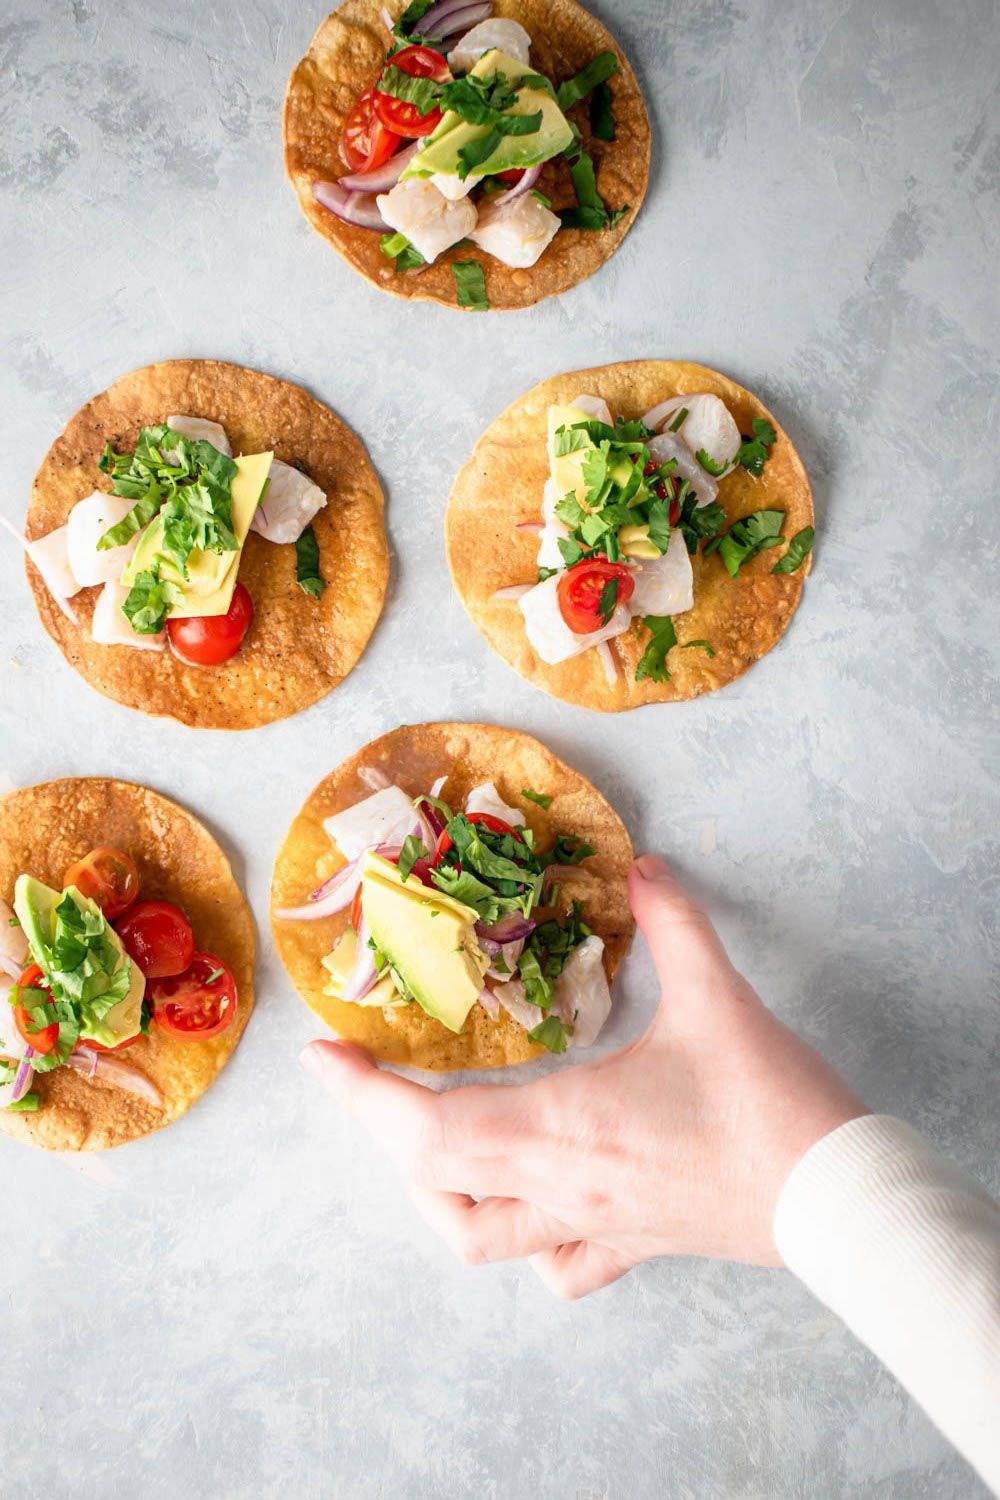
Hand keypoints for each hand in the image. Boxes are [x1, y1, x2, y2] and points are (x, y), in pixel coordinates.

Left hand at [301, 855, 864, 1298]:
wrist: (839, 1199)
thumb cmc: (772, 1105)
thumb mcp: (719, 998)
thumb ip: (675, 921)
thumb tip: (644, 865)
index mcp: (565, 1127)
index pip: (429, 1128)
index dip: (365, 1096)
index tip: (324, 1057)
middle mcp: (562, 1188)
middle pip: (434, 1181)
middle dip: (386, 1130)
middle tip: (375, 1079)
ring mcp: (593, 1227)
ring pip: (481, 1239)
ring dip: (438, 1193)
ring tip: (434, 1142)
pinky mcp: (633, 1247)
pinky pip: (558, 1268)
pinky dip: (522, 1241)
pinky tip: (530, 1205)